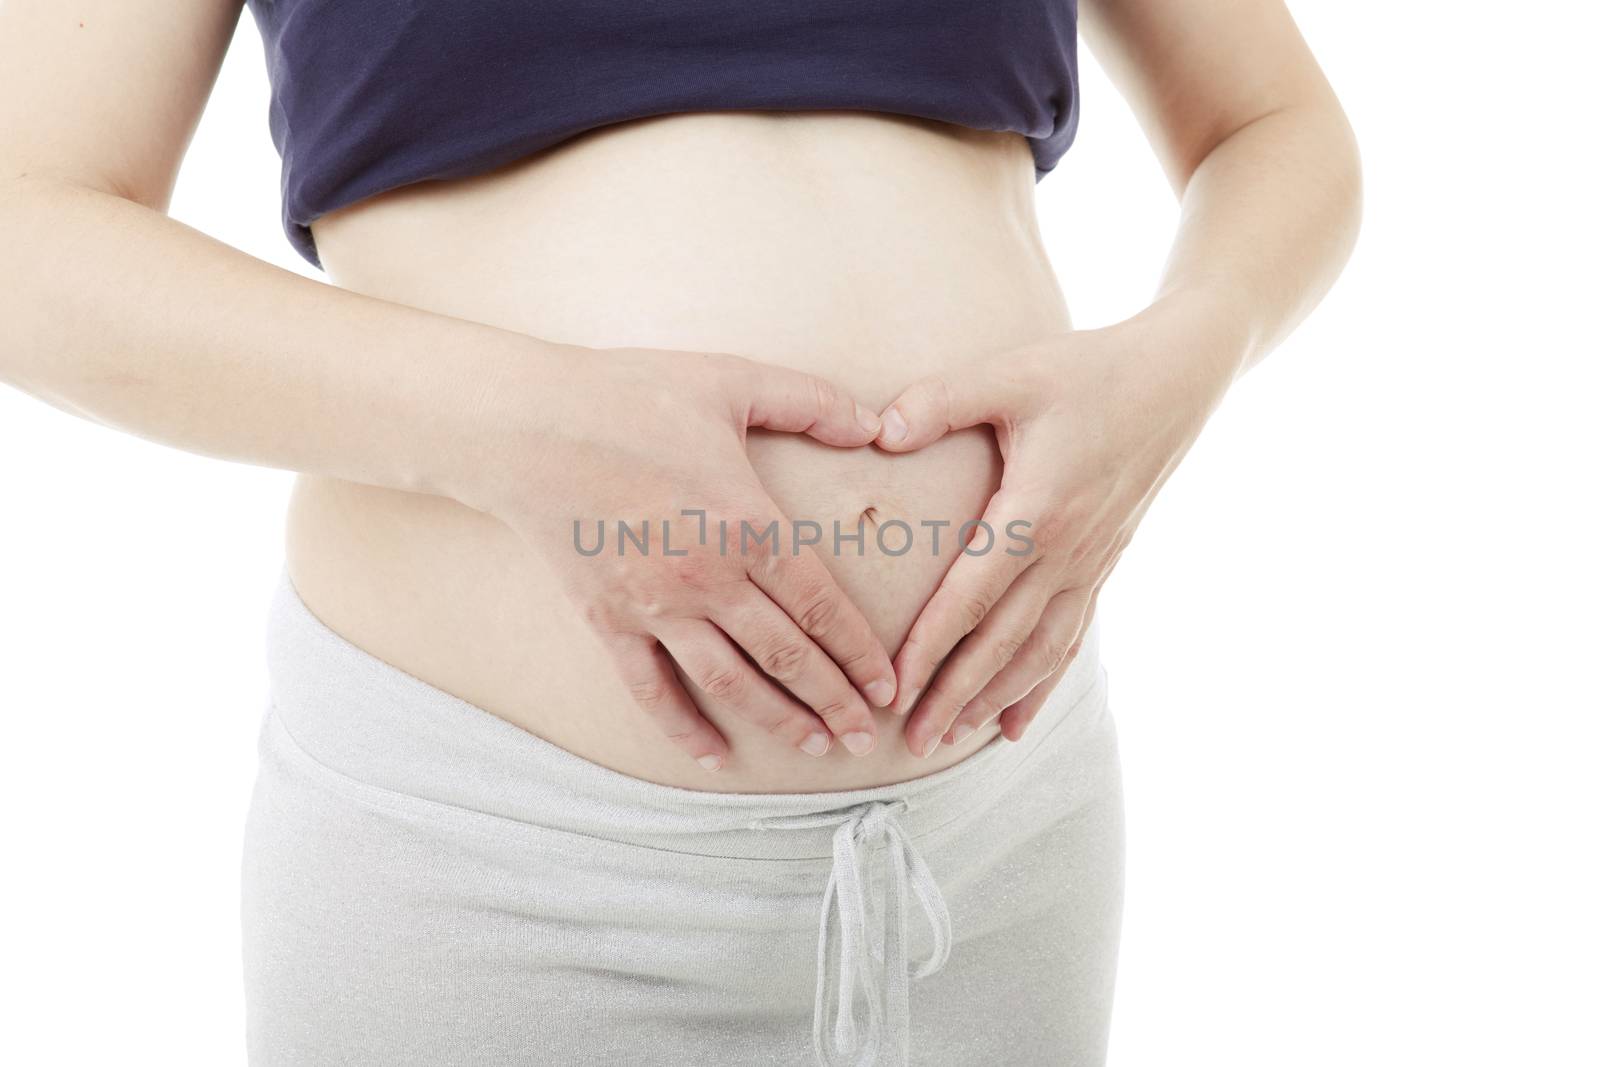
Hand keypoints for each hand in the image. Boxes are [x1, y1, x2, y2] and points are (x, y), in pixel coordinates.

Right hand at [477, 345, 898, 771]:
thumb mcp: (732, 380)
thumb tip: (877, 422)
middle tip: (865, 737)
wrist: (526, 425)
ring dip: (779, 722)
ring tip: (817, 749)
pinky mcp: (608, 623)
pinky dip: (685, 730)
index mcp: (747, 524)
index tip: (887, 686)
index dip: (859, 654)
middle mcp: (708, 579)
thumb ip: (813, 402)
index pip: (821, 606)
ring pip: (731, 684)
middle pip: (787, 657)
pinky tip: (716, 758)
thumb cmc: (631, 395)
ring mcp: (655, 608)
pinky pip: (652, 691)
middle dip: (833, 702)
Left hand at [874, 299, 1242, 754]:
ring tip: (952, 739)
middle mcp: (1066, 553)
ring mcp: (1090, 565)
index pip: (971, 597)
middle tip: (912, 742)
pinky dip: (1040, 685)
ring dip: (994, 699)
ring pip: (1039, 652)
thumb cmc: (1087, 371)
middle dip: (955, 695)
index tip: (893, 687)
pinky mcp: (1103, 565)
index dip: (930, 646)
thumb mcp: (1010, 374)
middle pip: (1002, 643)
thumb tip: (881, 430)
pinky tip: (1014, 724)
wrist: (1177, 378)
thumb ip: (941, 400)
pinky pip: (1070, 640)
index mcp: (1036, 513)